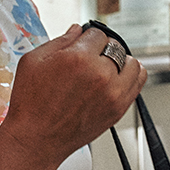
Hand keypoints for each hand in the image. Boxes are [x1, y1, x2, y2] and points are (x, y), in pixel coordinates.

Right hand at [0, 24, 146, 162]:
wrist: (36, 139)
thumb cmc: (30, 103)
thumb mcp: (33, 61)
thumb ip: (60, 41)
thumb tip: (78, 30)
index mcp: (78, 58)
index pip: (97, 34)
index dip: (88, 38)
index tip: (84, 44)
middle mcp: (100, 73)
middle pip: (115, 46)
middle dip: (102, 49)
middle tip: (90, 58)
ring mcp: (113, 91)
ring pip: (132, 62)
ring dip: (121, 61)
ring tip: (107, 67)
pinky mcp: (120, 107)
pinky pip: (139, 80)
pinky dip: (132, 74)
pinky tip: (120, 76)